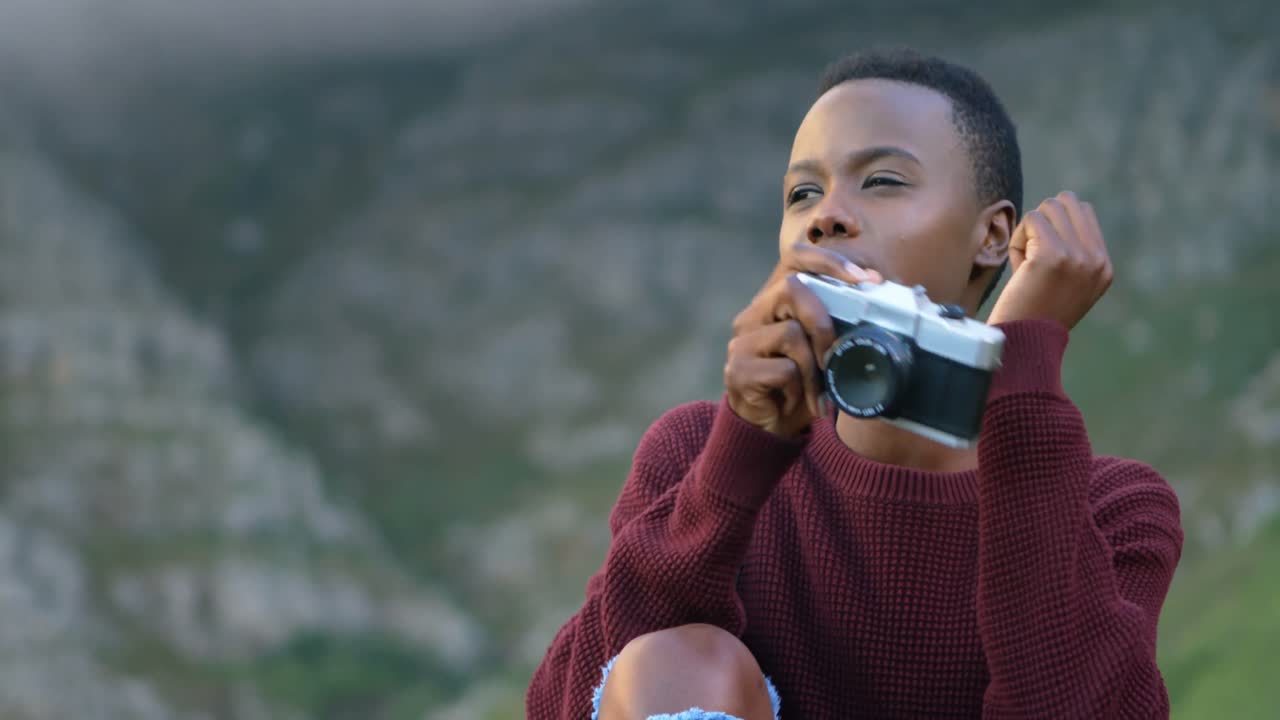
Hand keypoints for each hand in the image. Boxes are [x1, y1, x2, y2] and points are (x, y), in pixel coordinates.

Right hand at [725, 242, 881, 437]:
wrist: (769, 428)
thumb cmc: (800, 384)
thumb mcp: (822, 350)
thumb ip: (836, 325)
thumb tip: (879, 303)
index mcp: (775, 302)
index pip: (795, 258)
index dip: (829, 260)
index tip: (866, 279)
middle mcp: (753, 314)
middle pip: (791, 289)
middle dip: (824, 323)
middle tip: (834, 355)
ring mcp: (742, 341)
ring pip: (791, 333)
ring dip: (815, 368)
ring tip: (820, 392)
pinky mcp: (738, 370)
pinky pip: (784, 369)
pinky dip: (802, 389)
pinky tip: (800, 401)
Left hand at [987, 191, 1112, 330]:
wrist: (1023, 344)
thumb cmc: (1032, 314)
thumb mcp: (1064, 285)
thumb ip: (1068, 253)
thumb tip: (1051, 211)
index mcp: (1103, 267)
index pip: (1084, 212)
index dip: (1054, 224)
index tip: (1042, 256)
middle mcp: (1096, 260)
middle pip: (1067, 202)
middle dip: (1042, 222)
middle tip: (1031, 254)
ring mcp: (1078, 256)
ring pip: (1048, 208)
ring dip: (1028, 231)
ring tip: (1025, 263)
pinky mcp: (1054, 255)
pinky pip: (1032, 220)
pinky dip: (1018, 239)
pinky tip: (1019, 267)